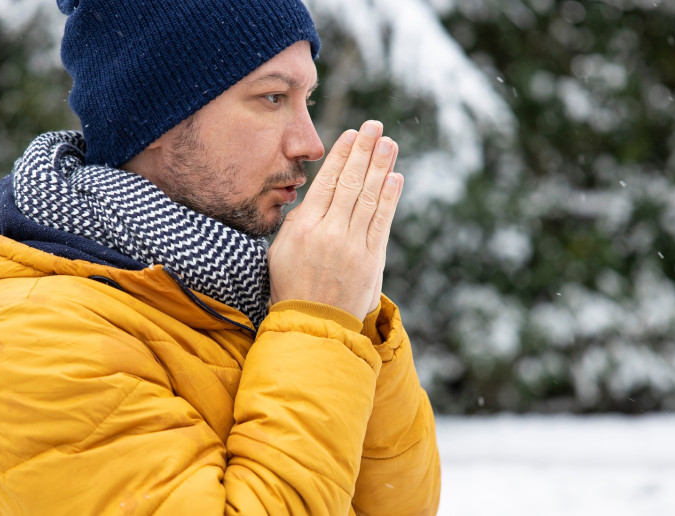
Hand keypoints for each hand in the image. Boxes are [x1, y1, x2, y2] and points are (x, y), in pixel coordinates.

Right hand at [269, 120, 402, 320]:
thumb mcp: (280, 251)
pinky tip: (395, 177)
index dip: (341, 155)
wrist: (312, 325)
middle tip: (375, 126)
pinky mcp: (371, 260)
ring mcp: (352, 246)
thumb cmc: (291, 287)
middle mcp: (329, 232)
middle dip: (364, 151)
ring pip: (369, 197)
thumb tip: (316, 198)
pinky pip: (382, 222)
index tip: (351, 134)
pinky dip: (390, 198)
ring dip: (381, 167)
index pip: (327, 182)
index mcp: (303, 227)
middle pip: (350, 183)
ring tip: (389, 143)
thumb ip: (298, 222)